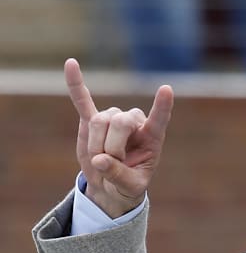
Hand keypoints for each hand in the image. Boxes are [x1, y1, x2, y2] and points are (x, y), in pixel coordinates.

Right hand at [65, 58, 173, 217]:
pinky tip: (71, 64)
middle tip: (111, 164)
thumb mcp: (130, 188)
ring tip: (101, 159)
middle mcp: (134, 122)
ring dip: (96, 144)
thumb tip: (100, 160)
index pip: (159, 118)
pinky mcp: (90, 121)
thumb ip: (119, 175)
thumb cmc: (127, 185)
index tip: (166, 89)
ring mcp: (112, 119)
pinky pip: (82, 100)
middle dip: (111, 147)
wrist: (110, 185)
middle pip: (120, 121)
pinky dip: (76, 84)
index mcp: (152, 137)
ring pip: (100, 121)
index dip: (162, 105)